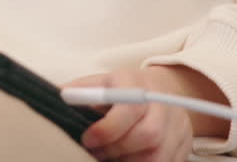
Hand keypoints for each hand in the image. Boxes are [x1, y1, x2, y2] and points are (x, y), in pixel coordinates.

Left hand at [64, 65, 226, 161]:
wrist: (159, 91)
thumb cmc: (120, 89)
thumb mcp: (98, 83)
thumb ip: (77, 93)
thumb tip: (51, 99)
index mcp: (137, 85)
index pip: (130, 107)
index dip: (108, 128)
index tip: (87, 139)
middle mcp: (163, 105)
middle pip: (148, 135)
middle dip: (116, 149)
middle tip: (95, 152)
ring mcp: (178, 127)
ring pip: (157, 156)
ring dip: (127, 161)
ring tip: (108, 157)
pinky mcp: (184, 147)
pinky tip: (124, 160)